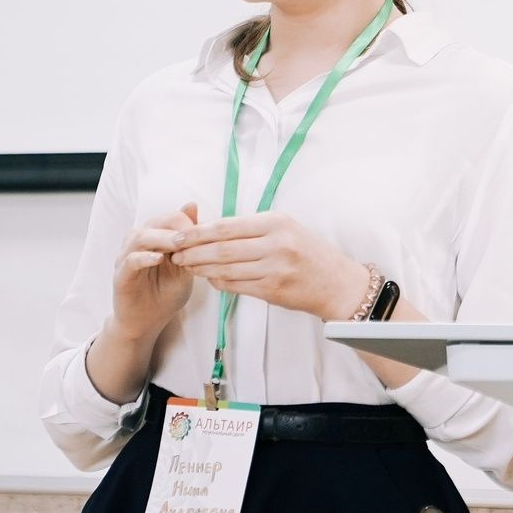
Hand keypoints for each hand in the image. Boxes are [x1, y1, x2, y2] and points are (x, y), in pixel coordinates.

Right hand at [105, 204, 200, 344]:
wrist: (148, 322)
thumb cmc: (166, 293)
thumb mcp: (184, 266)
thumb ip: (188, 241)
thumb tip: (192, 205)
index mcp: (155, 237)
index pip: (170, 218)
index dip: (187, 223)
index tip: (205, 233)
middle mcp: (138, 243)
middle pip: (154, 222)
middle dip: (176, 226)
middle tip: (193, 234)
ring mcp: (127, 258)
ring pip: (140, 237)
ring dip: (161, 238)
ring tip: (179, 244)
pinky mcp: (121, 275)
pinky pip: (130, 261)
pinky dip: (144, 258)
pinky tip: (158, 259)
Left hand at [169, 211, 371, 322]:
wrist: (337, 284)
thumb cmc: (310, 254)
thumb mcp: (286, 229)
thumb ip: (253, 228)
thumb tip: (212, 230)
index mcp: (276, 222)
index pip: (227, 226)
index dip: (198, 232)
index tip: (179, 235)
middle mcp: (275, 243)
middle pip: (222, 247)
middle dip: (193, 251)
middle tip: (175, 253)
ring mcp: (274, 268)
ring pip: (225, 267)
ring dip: (201, 268)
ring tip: (186, 266)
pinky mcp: (272, 290)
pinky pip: (236, 285)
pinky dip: (218, 281)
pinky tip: (208, 278)